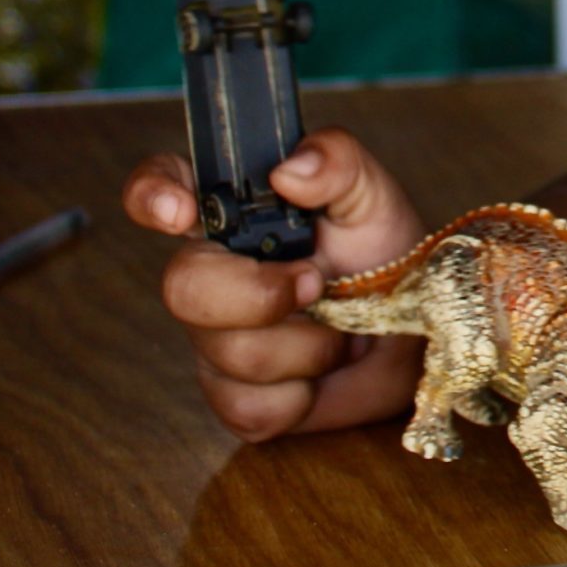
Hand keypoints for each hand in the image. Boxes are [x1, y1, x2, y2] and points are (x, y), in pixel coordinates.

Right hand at [121, 128, 426, 440]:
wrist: (412, 339)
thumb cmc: (385, 258)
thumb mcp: (373, 196)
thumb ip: (338, 161)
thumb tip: (289, 171)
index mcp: (237, 212)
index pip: (165, 184)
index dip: (154, 194)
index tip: (181, 212)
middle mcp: (213, 272)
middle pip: (183, 286)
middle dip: (257, 294)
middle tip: (315, 284)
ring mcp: (216, 338)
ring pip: (227, 352)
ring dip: (305, 346)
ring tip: (338, 326)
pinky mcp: (235, 398)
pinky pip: (248, 405)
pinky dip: (301, 394)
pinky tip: (321, 374)